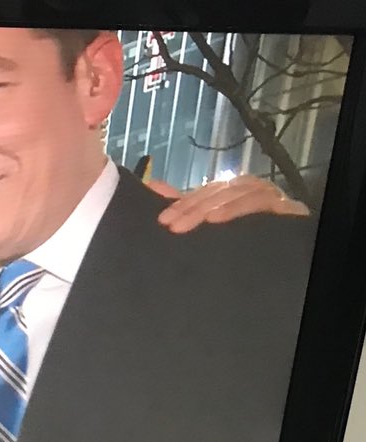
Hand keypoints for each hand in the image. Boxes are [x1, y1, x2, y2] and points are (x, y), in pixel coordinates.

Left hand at [150, 175, 309, 233]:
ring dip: (215, 207)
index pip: (206, 192)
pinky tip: (218, 220)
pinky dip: (238, 209)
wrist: (283, 255)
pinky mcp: (287, 208)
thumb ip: (184, 204)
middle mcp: (253, 189)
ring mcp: (272, 197)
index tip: (163, 220)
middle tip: (173, 225)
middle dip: (194, 208)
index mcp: (234, 190)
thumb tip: (153, 186)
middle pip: (220, 192)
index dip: (183, 204)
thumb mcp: (210, 219)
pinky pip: (261, 203)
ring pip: (240, 194)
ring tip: (197, 222)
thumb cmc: (246, 235)